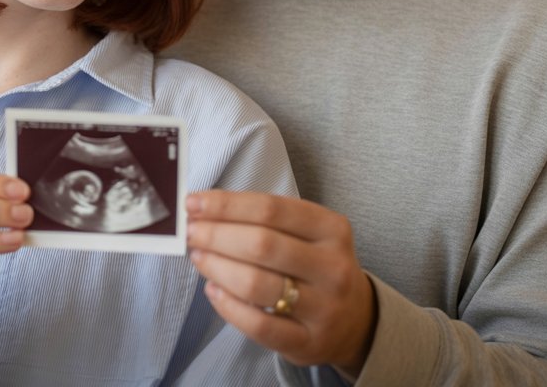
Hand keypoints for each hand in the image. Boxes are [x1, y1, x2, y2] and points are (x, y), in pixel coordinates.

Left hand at [186, 190, 376, 374]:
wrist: (355, 318)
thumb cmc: (316, 264)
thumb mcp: (306, 233)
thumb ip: (263, 219)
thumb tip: (204, 209)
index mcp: (331, 229)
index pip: (271, 209)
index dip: (226, 204)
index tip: (194, 203)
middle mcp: (332, 267)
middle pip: (262, 244)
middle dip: (216, 235)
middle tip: (191, 232)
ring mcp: (323, 307)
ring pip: (256, 284)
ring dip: (217, 267)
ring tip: (198, 257)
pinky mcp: (307, 342)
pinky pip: (258, 325)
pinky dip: (228, 306)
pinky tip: (212, 290)